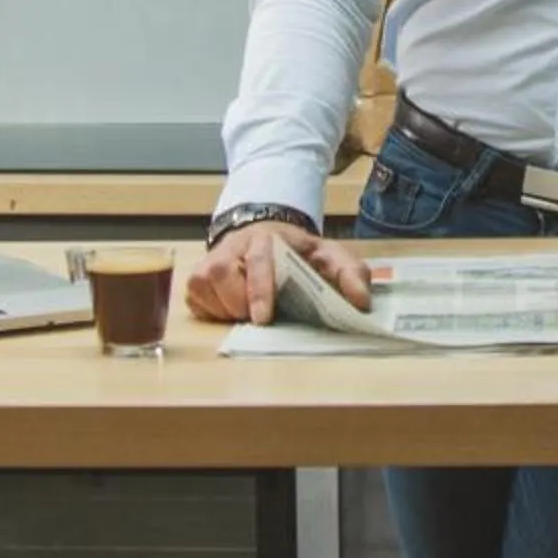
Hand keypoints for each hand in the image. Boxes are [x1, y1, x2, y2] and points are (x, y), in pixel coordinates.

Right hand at [185, 221, 373, 324]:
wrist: (266, 238)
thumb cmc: (297, 254)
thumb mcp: (330, 257)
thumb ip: (351, 274)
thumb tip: (362, 302)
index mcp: (266, 238)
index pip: (259, 260)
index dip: (259, 289)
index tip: (262, 318)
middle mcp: (232, 246)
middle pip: (221, 275)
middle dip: (239, 304)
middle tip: (259, 318)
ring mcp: (208, 262)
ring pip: (203, 291)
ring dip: (227, 311)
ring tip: (250, 310)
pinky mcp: (195, 281)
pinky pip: (196, 304)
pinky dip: (214, 314)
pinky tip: (233, 308)